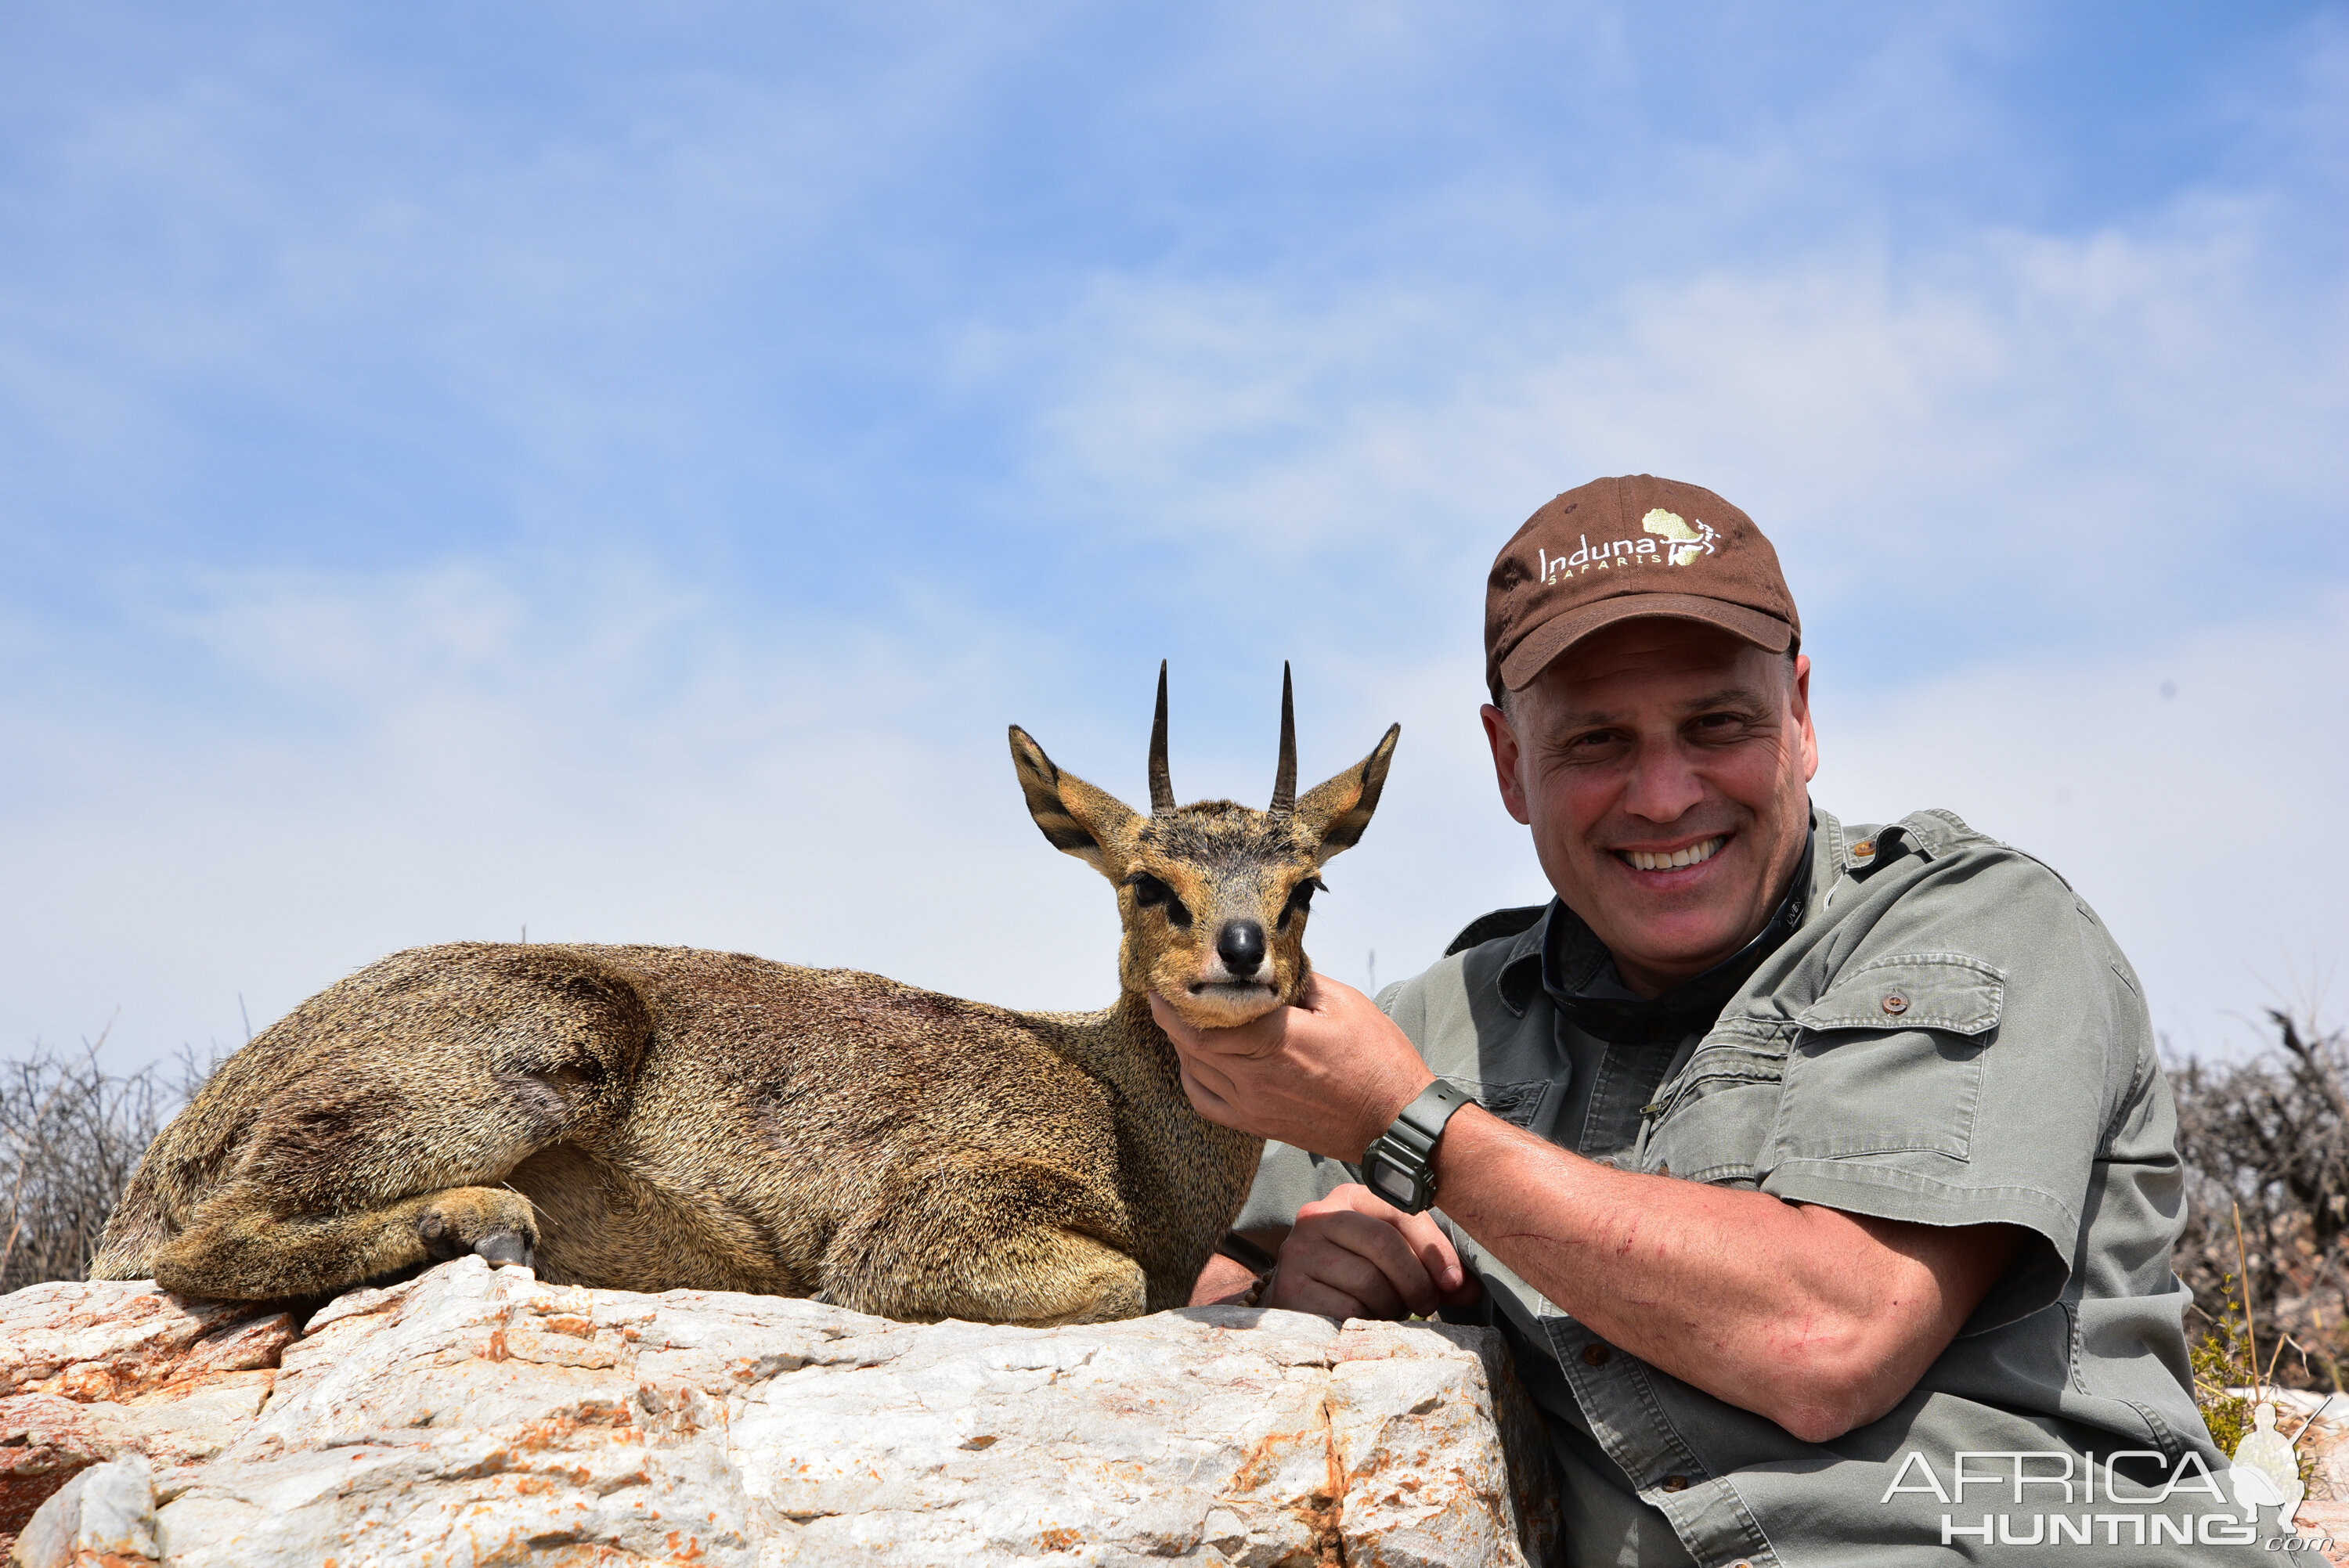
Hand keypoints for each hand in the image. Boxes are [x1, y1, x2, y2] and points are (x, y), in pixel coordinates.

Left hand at [1149, 974, 1433, 1160]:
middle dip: (1170, 1017)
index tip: (1162, 979)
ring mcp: (1254, 1106)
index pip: (1204, 1021)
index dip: (1174, 1001)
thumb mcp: (1344, 1003)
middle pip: (1191, 1045)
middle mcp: (1255, 1077)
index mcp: (1274, 1041)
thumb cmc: (1378, 1060)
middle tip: (1162, 991)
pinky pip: (1206, 1103)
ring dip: (1180, 1044)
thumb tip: (1269, 963)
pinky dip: (1192, 1078)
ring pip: (1195, 1072)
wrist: (1396, 1122)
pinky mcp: (1258, 1125)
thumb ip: (1299, 980)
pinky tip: (1196, 1060)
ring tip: (1179, 1018)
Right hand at [1262, 1183, 1482, 1318]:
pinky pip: (1346, 1309)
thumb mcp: (1393, 1259)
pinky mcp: (1290, 1288)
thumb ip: (1431, 1267)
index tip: (1454, 1282)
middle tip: (1427, 1305)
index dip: (1433, 1249)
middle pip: (1383, 1243)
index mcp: (1349, 1198)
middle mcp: (1318, 1217)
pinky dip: (1367, 1321)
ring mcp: (1299, 1252)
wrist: (1300, 1301)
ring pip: (1368, 1281)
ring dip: (1391, 1305)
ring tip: (1389, 1310)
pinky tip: (1366, 1321)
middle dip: (1415, 1280)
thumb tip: (1469, 1289)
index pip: (1400, 1212)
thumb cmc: (1356, 1275)